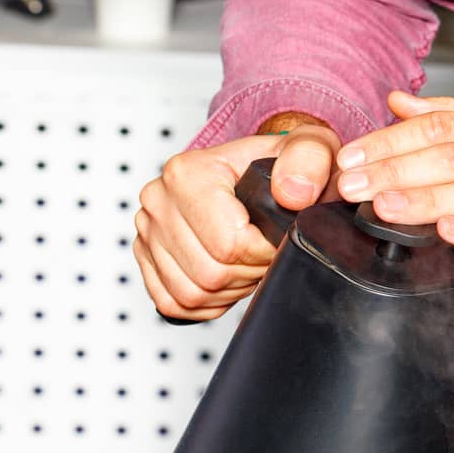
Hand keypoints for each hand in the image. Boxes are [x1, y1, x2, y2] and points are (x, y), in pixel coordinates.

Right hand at [135, 122, 339, 320]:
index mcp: (188, 173)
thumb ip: (308, 160)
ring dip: (227, 291)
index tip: (274, 243)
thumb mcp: (307, 150)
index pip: (229, 244)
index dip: (262, 255)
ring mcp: (148, 230)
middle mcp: (159, 200)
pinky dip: (204, 303)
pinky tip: (223, 279)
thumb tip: (293, 192)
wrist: (254, 172)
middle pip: (210, 274)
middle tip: (261, 255)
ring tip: (243, 264)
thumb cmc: (276, 167)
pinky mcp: (145, 256)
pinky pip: (173, 302)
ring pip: (191, 293)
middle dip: (247, 274)